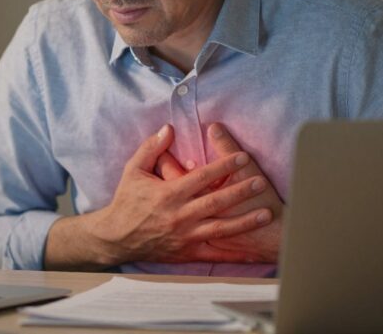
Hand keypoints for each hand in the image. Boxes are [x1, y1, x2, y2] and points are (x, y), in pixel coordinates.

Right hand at [87, 124, 274, 265]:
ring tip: (266, 214)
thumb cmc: (126, 201)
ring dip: (245, 221)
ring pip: (220, 228)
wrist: (115, 237)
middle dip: (241, 191)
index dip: (224, 166)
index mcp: (168, 193)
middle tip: (262, 182)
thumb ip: (151, 148)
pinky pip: (214, 254)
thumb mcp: (133, 170)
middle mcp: (179, 215)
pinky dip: (234, 254)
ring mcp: (185, 236)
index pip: (202, 177)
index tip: (242, 157)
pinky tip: (252, 251)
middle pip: (216, 201)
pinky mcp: (186, 253)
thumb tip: (168, 128)